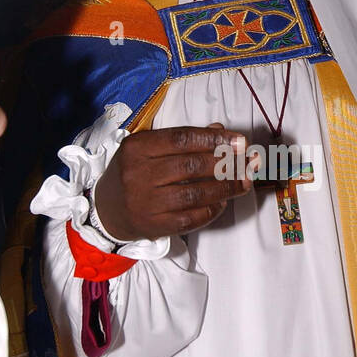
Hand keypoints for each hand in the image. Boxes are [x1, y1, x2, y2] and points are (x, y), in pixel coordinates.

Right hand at [94, 123, 254, 240]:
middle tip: (249, 162)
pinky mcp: (153, 225)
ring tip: (245, 182)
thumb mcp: (150, 148)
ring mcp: (145, 202)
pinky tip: (224, 202)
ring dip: (225, 188)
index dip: (214, 139)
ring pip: (194, 193)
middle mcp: (138, 174)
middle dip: (226, 163)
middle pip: (191, 166)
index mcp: (137, 147)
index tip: (240, 141)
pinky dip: (211, 209)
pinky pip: (190, 218)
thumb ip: (184, 139)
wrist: (107, 210)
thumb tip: (221, 130)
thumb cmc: (134, 172)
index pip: (182, 139)